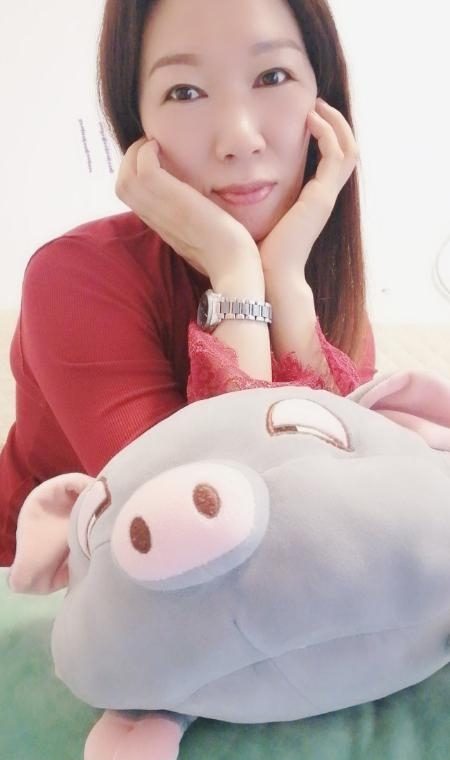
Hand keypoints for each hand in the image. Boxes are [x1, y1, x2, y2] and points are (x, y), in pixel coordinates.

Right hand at [115, 137, 257, 281]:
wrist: (236, 268)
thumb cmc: (230, 255)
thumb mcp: (206, 235)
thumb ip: (198, 221)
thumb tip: (206, 207)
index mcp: (164, 226)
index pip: (133, 197)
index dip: (136, 174)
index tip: (155, 159)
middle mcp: (158, 219)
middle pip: (123, 186)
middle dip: (131, 160)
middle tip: (151, 146)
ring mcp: (164, 211)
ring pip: (127, 177)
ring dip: (136, 153)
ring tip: (155, 144)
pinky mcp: (175, 202)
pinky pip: (145, 170)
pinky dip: (147, 153)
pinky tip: (162, 146)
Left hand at [258, 98, 358, 283]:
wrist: (266, 277)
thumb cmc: (254, 254)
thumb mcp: (254, 217)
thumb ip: (249, 198)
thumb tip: (223, 183)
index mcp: (309, 203)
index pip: (329, 163)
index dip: (323, 138)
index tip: (305, 117)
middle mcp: (322, 198)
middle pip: (345, 153)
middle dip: (334, 125)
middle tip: (315, 104)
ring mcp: (325, 198)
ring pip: (348, 150)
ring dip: (335, 124)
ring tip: (316, 105)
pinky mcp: (322, 197)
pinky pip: (337, 156)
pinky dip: (328, 133)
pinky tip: (311, 118)